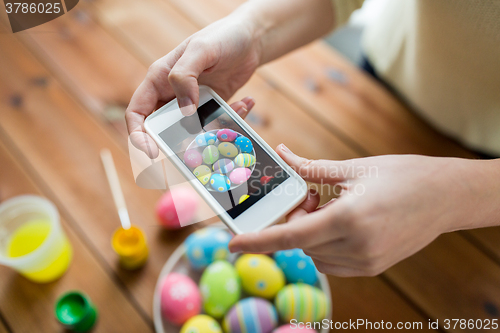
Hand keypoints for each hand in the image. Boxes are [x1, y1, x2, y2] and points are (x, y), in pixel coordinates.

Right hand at [125, 15, 261, 157]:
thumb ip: (185, 76)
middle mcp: (172, 94)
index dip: (138, 135)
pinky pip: (216, 123)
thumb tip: (184, 110)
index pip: (137, 113)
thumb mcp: (200, 50)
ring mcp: (193, 103)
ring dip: (212, 130)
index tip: (151, 152)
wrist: (250, 38)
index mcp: (159, 80)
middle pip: (163, 129)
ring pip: (192, 131)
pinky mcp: (212, 108)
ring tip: (233, 116)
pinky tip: (245, 103)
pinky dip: (231, 119)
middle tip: (195, 150)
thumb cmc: (221, 37)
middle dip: (177, 142)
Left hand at [229, 145, 491, 276]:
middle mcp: (357, 247)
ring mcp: (366, 262)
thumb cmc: (403, 176)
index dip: (259, 241)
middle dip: (294, 221)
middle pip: (300, 242)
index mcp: (350, 219)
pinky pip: (332, 260)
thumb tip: (283, 154)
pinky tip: (338, 220)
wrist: (445, 196)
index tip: (233, 243)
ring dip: (309, 232)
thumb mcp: (354, 168)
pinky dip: (323, 242)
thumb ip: (312, 168)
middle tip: (309, 195)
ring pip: (314, 253)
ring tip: (328, 205)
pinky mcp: (372, 267)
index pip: (292, 236)